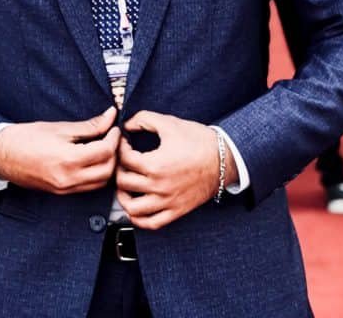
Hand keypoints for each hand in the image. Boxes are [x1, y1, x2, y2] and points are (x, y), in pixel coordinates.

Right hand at [0, 105, 119, 193]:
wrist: (3, 155)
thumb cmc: (29, 137)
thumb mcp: (61, 128)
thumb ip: (89, 125)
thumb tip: (110, 116)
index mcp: (69, 160)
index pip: (105, 151)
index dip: (114, 137)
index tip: (114, 126)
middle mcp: (69, 179)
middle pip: (107, 170)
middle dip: (114, 153)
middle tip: (113, 137)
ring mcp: (65, 189)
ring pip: (100, 183)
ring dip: (108, 166)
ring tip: (104, 148)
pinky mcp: (61, 193)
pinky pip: (88, 187)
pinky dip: (97, 175)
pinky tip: (93, 160)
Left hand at [115, 111, 237, 229]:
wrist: (224, 159)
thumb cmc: (198, 140)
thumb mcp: (170, 123)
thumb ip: (144, 119)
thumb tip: (127, 125)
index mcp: (155, 164)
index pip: (124, 159)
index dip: (121, 147)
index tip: (124, 142)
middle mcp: (158, 186)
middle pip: (123, 183)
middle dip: (119, 169)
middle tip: (122, 161)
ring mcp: (167, 202)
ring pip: (132, 208)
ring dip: (123, 196)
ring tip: (125, 185)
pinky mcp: (176, 211)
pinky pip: (150, 223)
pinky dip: (138, 218)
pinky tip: (136, 206)